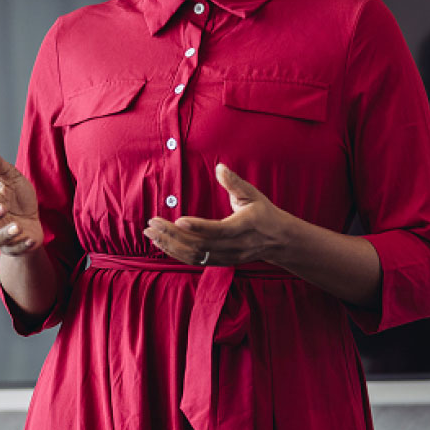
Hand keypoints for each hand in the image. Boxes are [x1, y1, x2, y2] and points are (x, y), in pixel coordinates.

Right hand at [0, 140, 43, 256]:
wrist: (34, 221)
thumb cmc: (18, 198)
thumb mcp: (10, 177)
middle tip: (2, 208)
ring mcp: (0, 236)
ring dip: (5, 233)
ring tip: (17, 226)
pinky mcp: (15, 246)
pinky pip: (15, 249)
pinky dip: (21, 245)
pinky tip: (28, 239)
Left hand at [144, 164, 288, 265]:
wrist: (279, 241)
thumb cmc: (264, 214)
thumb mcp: (253, 195)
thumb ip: (234, 182)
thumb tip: (220, 167)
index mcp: (244, 226)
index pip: (218, 230)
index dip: (198, 227)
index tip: (178, 219)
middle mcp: (234, 245)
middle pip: (200, 245)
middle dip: (173, 235)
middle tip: (152, 223)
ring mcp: (227, 256)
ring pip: (195, 255)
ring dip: (170, 245)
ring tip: (151, 234)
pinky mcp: (220, 261)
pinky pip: (195, 260)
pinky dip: (176, 253)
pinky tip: (162, 243)